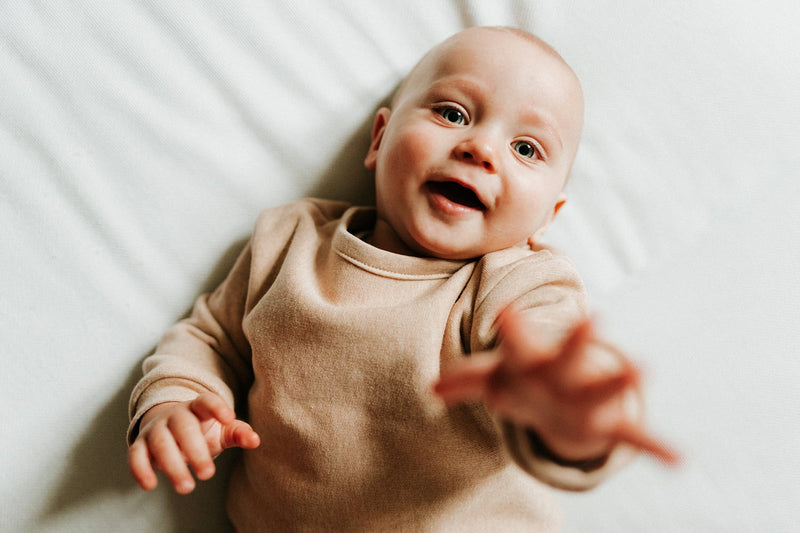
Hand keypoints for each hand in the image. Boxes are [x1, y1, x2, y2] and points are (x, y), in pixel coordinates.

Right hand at [128, 393, 260, 493]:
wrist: (170, 427)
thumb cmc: (202, 430)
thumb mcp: (222, 430)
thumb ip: (238, 433)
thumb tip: (255, 440)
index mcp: (198, 407)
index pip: (206, 401)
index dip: (216, 407)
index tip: (229, 418)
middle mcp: (175, 415)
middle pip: (183, 427)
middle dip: (195, 451)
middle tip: (208, 474)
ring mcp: (156, 428)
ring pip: (161, 442)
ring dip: (172, 465)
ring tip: (187, 487)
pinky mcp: (141, 444)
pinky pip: (136, 454)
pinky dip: (140, 470)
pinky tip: (151, 485)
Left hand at [434, 307, 678, 464]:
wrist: (567, 391)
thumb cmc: (526, 380)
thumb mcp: (495, 380)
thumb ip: (468, 382)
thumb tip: (432, 388)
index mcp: (532, 360)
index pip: (520, 342)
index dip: (514, 330)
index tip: (507, 313)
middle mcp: (564, 372)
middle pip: (569, 355)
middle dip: (579, 339)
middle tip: (594, 317)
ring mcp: (589, 394)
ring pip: (605, 387)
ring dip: (621, 380)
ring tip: (643, 369)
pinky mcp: (611, 421)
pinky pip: (634, 434)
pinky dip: (656, 447)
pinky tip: (679, 461)